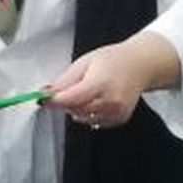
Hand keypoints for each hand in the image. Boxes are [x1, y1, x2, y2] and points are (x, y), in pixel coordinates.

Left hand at [45, 35, 177, 128]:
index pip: (71, 99)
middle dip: (64, 102)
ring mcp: (116, 112)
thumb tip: (46, 93)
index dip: (54, 101)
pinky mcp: (119, 119)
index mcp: (101, 83)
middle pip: (75, 110)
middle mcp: (111, 101)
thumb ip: (65, 81)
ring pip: (82, 118)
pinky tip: (95, 99)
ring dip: (76, 108)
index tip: (42, 98)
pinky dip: (88, 113)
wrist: (140, 65)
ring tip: (84, 91)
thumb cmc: (112, 60)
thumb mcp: (84, 62)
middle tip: (64, 90)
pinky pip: (94, 122)